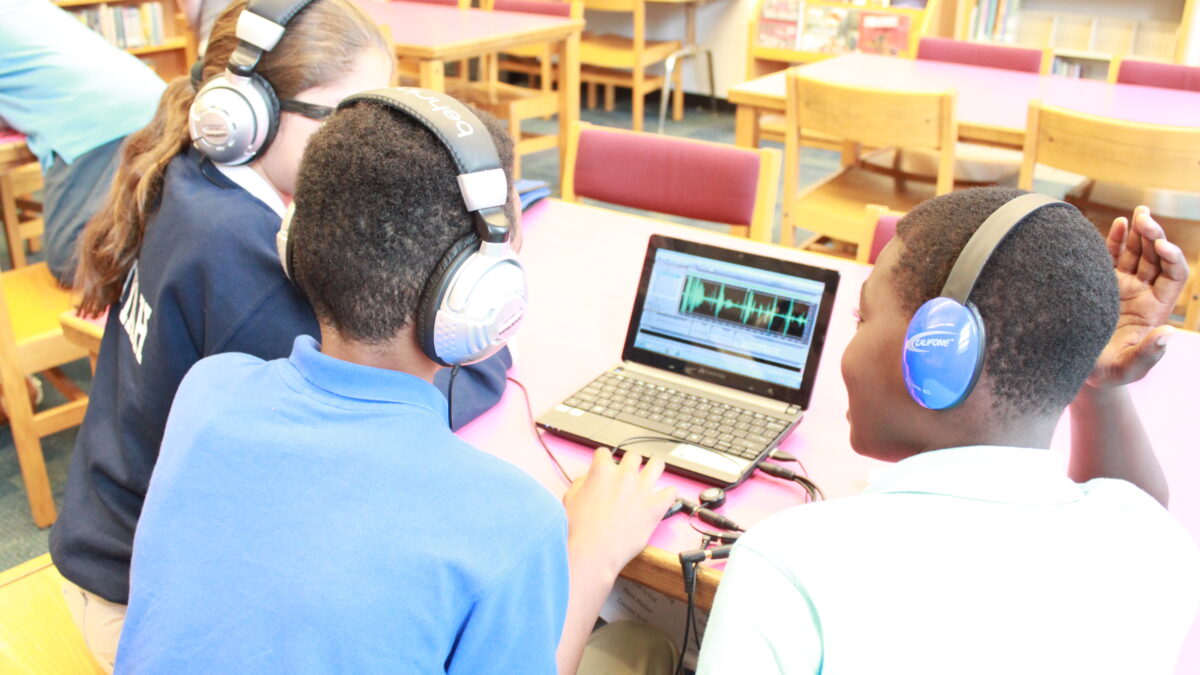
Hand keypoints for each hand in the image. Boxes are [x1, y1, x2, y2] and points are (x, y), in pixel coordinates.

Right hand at [562, 449, 676, 580]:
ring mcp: (642, 490)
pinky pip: (671, 492)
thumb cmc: (578, 531)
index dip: (604, 461)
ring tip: (651, 477)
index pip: (604, 453)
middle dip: (630, 463)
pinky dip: (668, 494)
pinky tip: (662, 499)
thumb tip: (589, 480)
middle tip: (629, 475)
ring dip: (653, 469)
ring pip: (657, 464)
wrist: (592, 552)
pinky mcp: (656, 507)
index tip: (606, 468)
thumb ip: (581, 483)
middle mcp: (624, 476)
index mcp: (602, 471)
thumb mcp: (570, 500)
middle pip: (634, 456)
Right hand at [1087, 206, 1189, 387]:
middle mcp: (1143, 294)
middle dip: (1154, 235)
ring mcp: (1122, 286)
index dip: (1172, 258)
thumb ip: (1149, 354)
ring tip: (1139, 212)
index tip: (1161, 246)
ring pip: (1137, 252)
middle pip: (1156, 257)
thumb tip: (1169, 335)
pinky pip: (1113, 256)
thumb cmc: (1105, 373)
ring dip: (1140, 231)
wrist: (1077, 368)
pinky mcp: (1101, 283)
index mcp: (1156, 309)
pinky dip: (1117, 239)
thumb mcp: (1127, 368)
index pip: (1173, 276)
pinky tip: (1120, 223)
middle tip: (1145, 218)